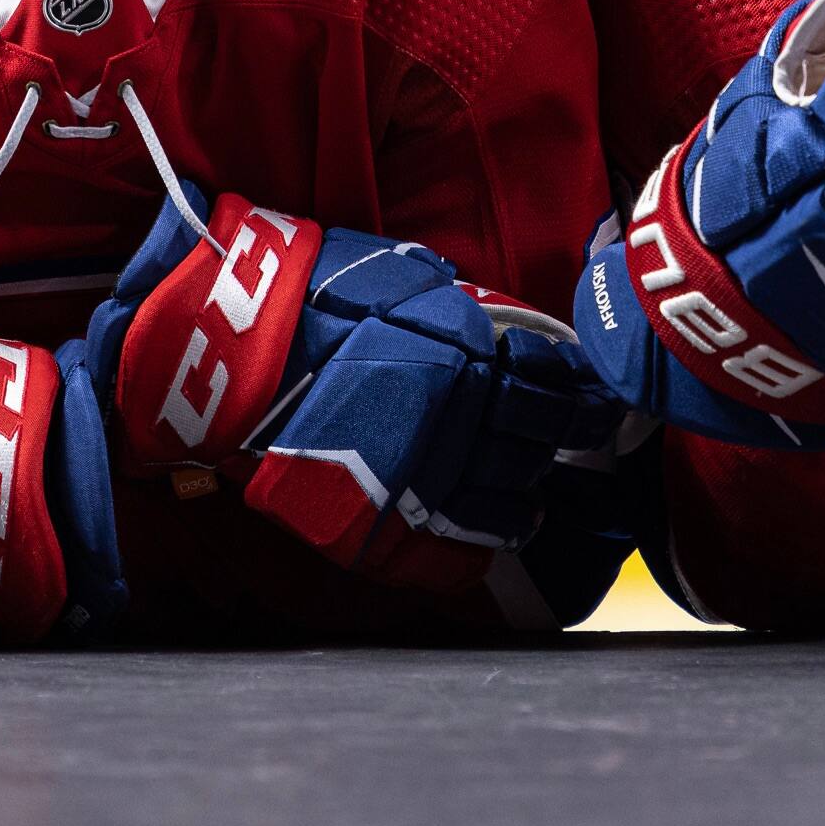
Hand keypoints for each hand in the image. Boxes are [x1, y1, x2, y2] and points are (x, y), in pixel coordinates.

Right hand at [87, 185, 630, 623]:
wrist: (230, 353)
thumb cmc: (311, 298)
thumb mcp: (401, 280)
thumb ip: (457, 307)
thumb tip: (499, 324)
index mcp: (472, 349)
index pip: (557, 379)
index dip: (581, 391)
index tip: (593, 396)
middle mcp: (466, 413)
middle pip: (545, 438)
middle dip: (569, 439)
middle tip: (583, 442)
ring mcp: (430, 471)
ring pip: (513, 498)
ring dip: (530, 495)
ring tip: (537, 497)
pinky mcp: (389, 519)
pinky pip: (458, 546)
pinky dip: (480, 542)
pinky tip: (490, 533)